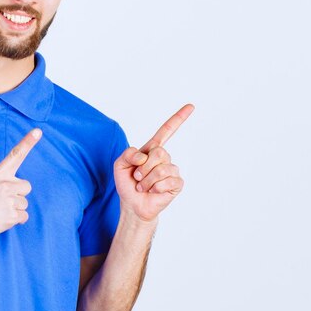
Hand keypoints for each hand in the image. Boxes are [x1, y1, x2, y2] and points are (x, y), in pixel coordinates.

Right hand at [0, 129, 40, 244]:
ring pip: (24, 203)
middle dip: (18, 193)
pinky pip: (24, 216)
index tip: (38, 131)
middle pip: (26, 186)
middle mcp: (5, 185)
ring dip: (15, 208)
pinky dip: (16, 219)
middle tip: (3, 200)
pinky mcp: (12, 215)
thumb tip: (8, 182)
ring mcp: (9, 200)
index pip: (15, 155)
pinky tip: (3, 219)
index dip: (28, 142)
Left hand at [114, 104, 193, 222]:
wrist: (133, 204)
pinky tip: (153, 191)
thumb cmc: (127, 183)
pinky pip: (167, 181)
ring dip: (147, 180)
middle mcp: (164, 158)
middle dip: (143, 167)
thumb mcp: (119, 165)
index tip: (191, 106)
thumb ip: (127, 154)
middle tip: (138, 177)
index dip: (178, 118)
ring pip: (161, 169)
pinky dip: (155, 188)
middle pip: (159, 152)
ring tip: (143, 186)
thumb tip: (143, 156)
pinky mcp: (177, 183)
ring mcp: (172, 170)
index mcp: (151, 150)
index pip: (166, 131)